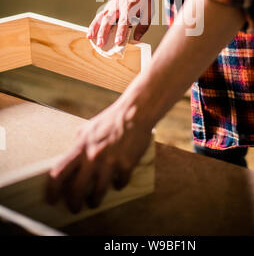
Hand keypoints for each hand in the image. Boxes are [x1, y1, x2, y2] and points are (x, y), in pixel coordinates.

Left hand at [46, 99, 151, 213]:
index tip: (52, 199)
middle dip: (74, 203)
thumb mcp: (89, 128)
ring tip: (94, 202)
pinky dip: (118, 185)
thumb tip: (71, 156)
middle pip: (76, 190)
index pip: (58, 173)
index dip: (52, 190)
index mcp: (80, 147)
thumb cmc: (111, 119)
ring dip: (95, 201)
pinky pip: (120, 183)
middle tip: (75, 207)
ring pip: (98, 193)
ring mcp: (110, 162)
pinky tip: (117, 183)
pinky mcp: (126, 165)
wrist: (135, 113)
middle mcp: (93, 157)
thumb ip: (79, 143)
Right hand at [87, 0, 152, 46]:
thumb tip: (137, 39)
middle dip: (103, 32)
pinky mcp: (108, 6)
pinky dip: (93, 24)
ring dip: (94, 28)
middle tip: (100, 44)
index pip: (124, 22)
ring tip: (89, 37)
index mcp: (129, 8)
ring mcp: (111, 6)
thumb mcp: (148, 12)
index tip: (118, 41)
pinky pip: (99, 16)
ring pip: (100, 17)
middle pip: (109, 20)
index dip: (121, 32)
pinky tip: (90, 32)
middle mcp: (118, 6)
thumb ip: (143, 26)